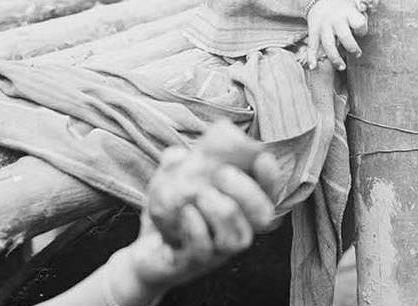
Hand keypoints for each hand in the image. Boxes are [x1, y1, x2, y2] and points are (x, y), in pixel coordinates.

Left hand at [129, 123, 279, 292]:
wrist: (146, 250)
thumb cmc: (171, 211)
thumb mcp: (174, 178)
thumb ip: (180, 161)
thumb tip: (183, 153)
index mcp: (240, 208)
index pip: (270, 195)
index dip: (271, 178)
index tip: (261, 157)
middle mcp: (236, 232)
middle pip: (263, 217)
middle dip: (246, 191)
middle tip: (221, 174)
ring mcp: (218, 252)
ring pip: (237, 237)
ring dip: (220, 210)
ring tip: (200, 195)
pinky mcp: (195, 264)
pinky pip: (204, 248)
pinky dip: (196, 226)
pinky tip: (186, 213)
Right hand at [305, 0, 367, 70]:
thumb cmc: (341, 6)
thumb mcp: (353, 5)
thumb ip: (361, 14)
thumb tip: (365, 18)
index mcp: (348, 12)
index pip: (359, 23)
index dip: (362, 29)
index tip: (360, 32)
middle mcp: (335, 20)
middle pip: (345, 36)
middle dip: (352, 47)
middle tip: (357, 54)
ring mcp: (323, 26)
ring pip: (329, 45)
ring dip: (335, 58)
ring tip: (342, 67)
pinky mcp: (313, 31)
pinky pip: (312, 45)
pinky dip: (311, 57)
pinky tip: (313, 67)